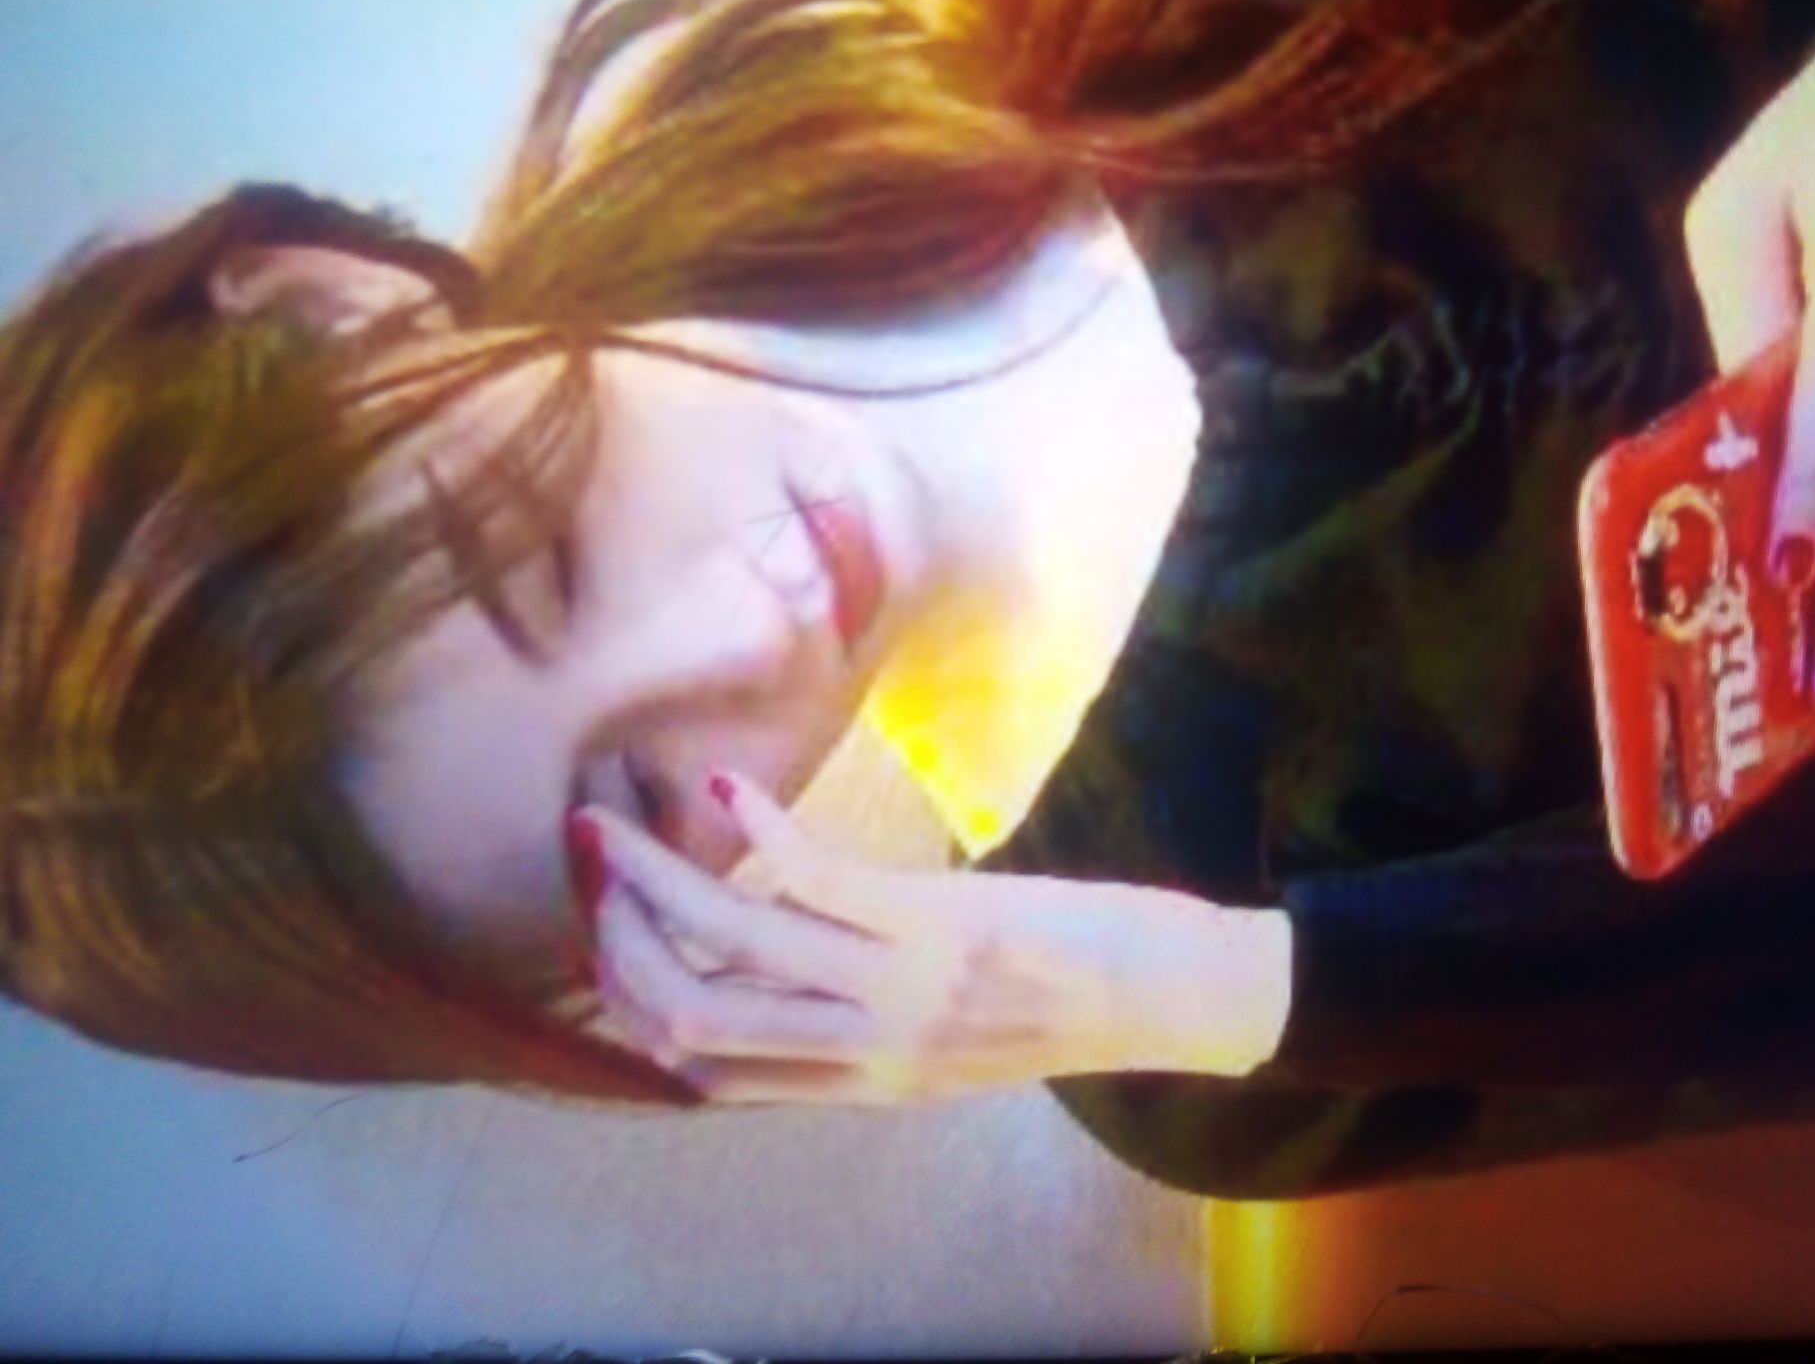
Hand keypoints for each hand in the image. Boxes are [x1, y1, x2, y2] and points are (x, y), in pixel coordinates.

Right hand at [571, 770, 1291, 1103]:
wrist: (1178, 997)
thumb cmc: (1066, 996)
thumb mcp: (945, 1034)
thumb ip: (853, 1007)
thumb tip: (765, 932)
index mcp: (862, 1080)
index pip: (703, 1067)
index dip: (630, 1002)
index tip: (598, 930)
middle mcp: (867, 1051)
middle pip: (690, 1017)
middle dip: (614, 944)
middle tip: (583, 867)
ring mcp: (901, 992)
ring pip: (733, 948)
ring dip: (653, 883)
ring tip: (604, 826)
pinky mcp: (944, 928)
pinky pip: (820, 883)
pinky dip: (759, 833)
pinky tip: (723, 786)